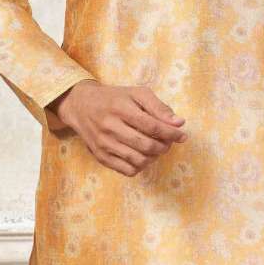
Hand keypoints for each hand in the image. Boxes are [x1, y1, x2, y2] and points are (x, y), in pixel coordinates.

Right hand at [48, 81, 187, 175]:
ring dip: (154, 157)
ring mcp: (104, 144)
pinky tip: (143, 156)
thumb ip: (159, 107)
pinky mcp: (100, 156)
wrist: (81, 105)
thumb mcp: (136, 94)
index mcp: (121, 108)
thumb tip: (179, 123)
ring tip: (157, 149)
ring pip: (138, 160)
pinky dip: (141, 166)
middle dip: (164, 146)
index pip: (153, 126)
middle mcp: (110, 127)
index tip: (182, 136)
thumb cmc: (114, 98)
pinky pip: (127, 170)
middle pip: (146, 145)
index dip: (171, 133)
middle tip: (168, 142)